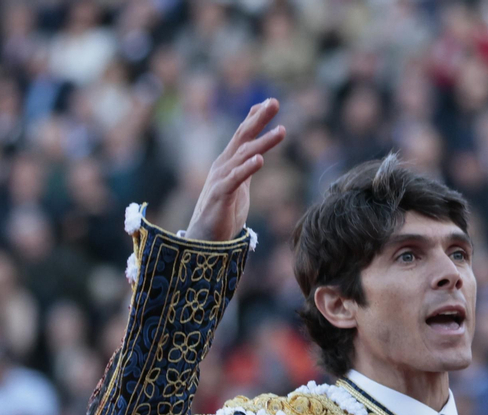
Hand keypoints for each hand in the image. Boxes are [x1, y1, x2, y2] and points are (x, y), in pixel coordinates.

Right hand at [186, 98, 286, 241]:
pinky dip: (247, 168)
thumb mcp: (240, 186)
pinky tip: (260, 160)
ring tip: (282, 131)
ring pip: (244, 155)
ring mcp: (221, 179)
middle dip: (258, 119)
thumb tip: (258, 155)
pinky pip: (236, 179)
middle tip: (274, 102)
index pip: (242, 135)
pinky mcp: (221, 195)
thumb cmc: (223, 214)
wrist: (205, 240)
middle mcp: (223, 165)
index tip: (268, 102)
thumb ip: (247, 170)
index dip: (254, 118)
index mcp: (228, 163)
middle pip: (242, 137)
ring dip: (264, 143)